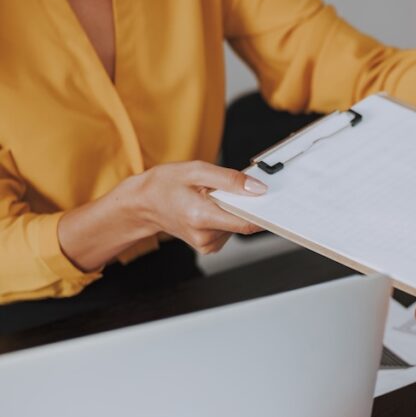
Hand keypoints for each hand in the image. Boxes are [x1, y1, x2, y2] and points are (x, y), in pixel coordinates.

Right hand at [121, 161, 264, 253]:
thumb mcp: (196, 170)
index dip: (262, 213)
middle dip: (241, 205)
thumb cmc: (164, 185)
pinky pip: (228, 230)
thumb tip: (257, 189)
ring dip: (230, 210)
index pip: (245, 223)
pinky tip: (208, 209)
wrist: (143, 203)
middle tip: (224, 190)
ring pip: (235, 226)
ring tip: (209, 199)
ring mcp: (205, 244)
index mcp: (200, 216)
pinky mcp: (208, 246)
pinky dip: (224, 218)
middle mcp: (204, 235)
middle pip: (242, 223)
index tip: (272, 203)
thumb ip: (230, 180)